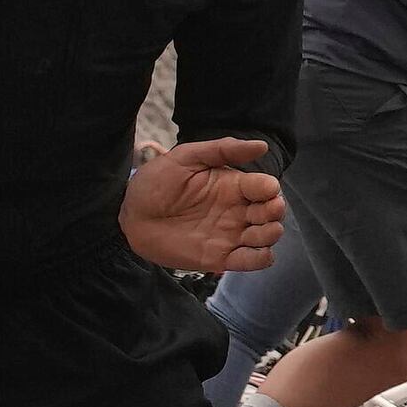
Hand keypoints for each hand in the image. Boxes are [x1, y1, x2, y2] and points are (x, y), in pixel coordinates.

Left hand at [121, 138, 281, 276]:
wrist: (131, 214)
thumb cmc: (156, 182)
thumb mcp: (187, 157)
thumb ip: (222, 149)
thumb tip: (261, 145)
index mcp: (234, 186)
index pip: (266, 187)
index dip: (270, 189)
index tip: (265, 190)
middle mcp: (237, 210)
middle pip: (273, 213)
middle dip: (275, 213)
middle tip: (263, 213)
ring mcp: (230, 234)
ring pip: (267, 237)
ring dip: (270, 235)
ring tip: (255, 233)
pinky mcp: (220, 257)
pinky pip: (251, 261)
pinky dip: (260, 259)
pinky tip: (253, 251)